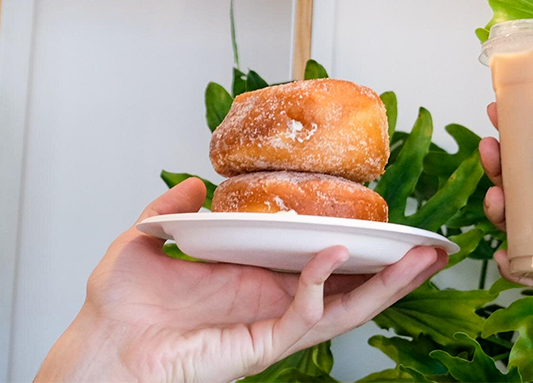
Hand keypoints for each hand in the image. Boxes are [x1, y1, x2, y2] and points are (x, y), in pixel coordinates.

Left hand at [35, 178, 447, 382]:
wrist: (98, 349)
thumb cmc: (118, 309)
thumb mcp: (147, 238)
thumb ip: (172, 208)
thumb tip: (195, 184)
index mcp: (254, 280)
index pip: (321, 264)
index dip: (358, 250)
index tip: (393, 230)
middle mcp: (270, 304)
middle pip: (349, 289)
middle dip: (396, 271)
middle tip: (434, 249)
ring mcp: (269, 327)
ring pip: (343, 308)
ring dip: (384, 285)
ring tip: (421, 259)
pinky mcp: (258, 348)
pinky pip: (302, 319)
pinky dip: (321, 288)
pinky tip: (331, 258)